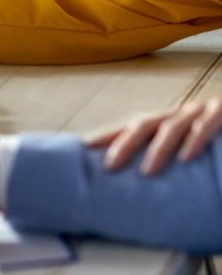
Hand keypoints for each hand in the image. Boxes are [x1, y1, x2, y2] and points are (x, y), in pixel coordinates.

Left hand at [88, 98, 221, 175]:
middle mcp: (178, 114)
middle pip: (144, 124)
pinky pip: (206, 124)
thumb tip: (139, 181)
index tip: (85, 147)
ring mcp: (199, 111)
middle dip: (123, 143)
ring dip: (158, 148)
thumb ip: (168, 160)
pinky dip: (196, 139)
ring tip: (146, 171)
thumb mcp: (186, 147)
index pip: (133, 128)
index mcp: (167, 122)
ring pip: (172, 125)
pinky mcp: (220, 111)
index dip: (110, 135)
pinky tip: (186, 156)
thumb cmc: (214, 138)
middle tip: (109, 166)